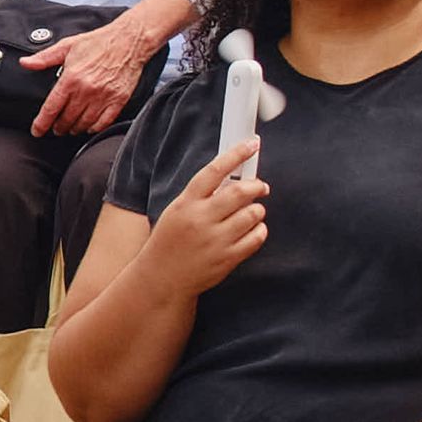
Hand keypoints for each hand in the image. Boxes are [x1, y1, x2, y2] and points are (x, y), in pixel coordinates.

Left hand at [35, 27, 149, 135]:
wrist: (128, 40)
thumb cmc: (99, 42)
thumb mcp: (67, 46)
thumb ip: (44, 58)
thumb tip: (25, 63)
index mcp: (71, 78)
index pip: (51, 108)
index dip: (41, 123)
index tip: (37, 131)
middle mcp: (86, 90)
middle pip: (66, 119)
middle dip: (58, 127)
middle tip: (55, 128)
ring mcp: (103, 97)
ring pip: (83, 124)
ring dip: (74, 129)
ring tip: (70, 128)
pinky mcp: (118, 100)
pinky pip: (103, 123)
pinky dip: (93, 128)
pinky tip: (89, 126)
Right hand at [148, 146, 274, 296]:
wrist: (161, 278)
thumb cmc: (171, 241)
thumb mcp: (177, 211)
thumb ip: (202, 195)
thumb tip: (234, 178)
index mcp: (186, 203)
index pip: (215, 170)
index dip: (236, 154)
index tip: (252, 143)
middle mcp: (201, 220)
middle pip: (241, 191)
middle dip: (257, 185)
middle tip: (260, 187)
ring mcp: (215, 240)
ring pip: (253, 214)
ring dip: (258, 210)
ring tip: (252, 212)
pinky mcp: (227, 259)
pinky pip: (257, 237)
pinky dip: (260, 230)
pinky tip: (252, 230)